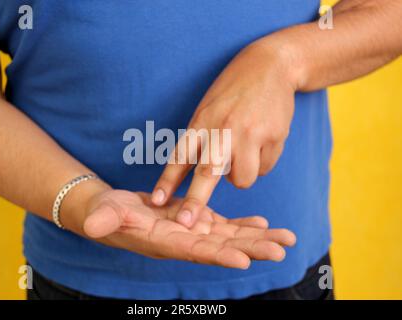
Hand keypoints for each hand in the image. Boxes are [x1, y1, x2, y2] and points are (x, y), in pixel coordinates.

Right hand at [82, 189, 295, 268]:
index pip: (194, 251)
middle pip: (222, 247)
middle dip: (251, 249)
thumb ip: (103, 220)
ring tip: (286, 238)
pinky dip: (243, 224)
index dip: (218, 256)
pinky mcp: (194, 220)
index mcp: (164, 242)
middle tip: (282, 250)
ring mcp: (191, 231)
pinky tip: (263, 222)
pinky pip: (223, 224)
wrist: (112, 211)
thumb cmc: (104, 213)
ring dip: (257, 238)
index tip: (243, 261)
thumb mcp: (103, 213)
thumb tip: (92, 226)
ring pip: (229, 237)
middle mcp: (183, 241)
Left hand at [152, 41, 297, 227]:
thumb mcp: (208, 108)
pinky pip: (264, 168)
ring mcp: (249, 133)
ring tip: (245, 152)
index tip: (155, 201)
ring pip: (241, 179)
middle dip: (195, 202)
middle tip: (186, 222)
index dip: (167, 182)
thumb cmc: (233, 91)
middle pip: (207, 173)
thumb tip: (204, 177)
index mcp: (202, 122)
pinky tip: (263, 140)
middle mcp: (223, 129)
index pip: (180, 157)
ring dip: (241, 175)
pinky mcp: (273, 136)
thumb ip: (202, 139)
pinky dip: (262, 162)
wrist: (270, 65)